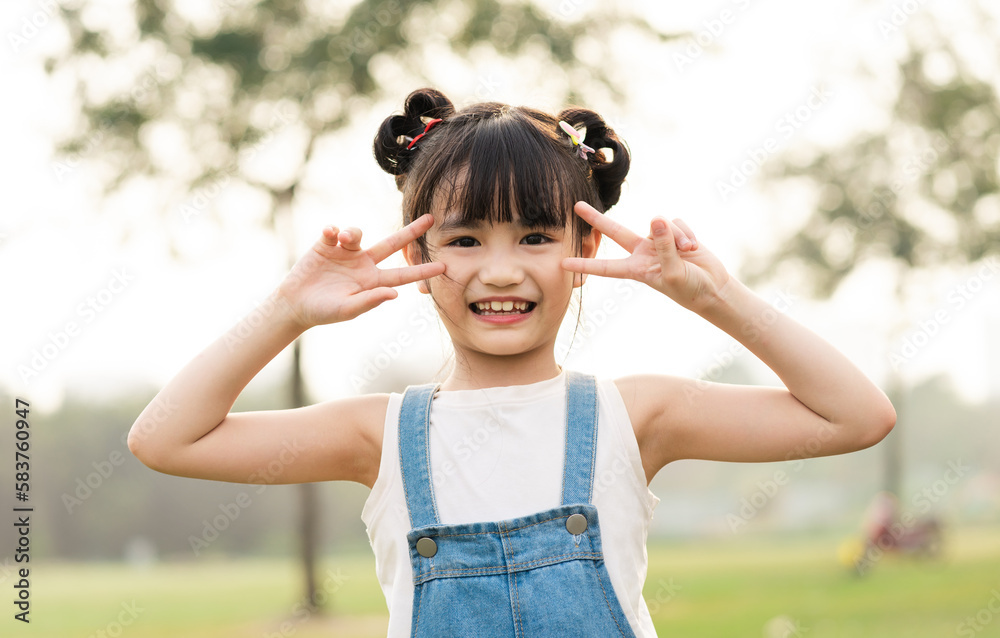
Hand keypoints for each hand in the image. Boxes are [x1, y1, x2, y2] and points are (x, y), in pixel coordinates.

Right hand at [275, 214, 445, 328]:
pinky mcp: (327, 244)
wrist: (295, 304)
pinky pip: (335, 230)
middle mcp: (363, 264)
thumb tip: (394, 294)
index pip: (402, 274)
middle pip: (393, 244)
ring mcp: (346, 253)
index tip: (443, 266)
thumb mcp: (347, 310)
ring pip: (359, 233)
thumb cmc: (324, 312)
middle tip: (431, 218)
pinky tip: (329, 235)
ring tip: (344, 238)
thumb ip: (370, 301)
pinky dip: (333, 230)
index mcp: (372, 281)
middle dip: (411, 231)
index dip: (422, 270)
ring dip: (354, 232)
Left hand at [561, 201, 731, 313]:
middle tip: (576, 206)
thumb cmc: (689, 288)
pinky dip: (686, 233)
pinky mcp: (674, 233)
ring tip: (687, 253)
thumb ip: (663, 246)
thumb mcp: (673, 272)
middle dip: (597, 219)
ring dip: (675, 236)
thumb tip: (655, 218)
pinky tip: (693, 247)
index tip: (562, 264)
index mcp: (636, 269)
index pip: (605, 267)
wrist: (713, 287)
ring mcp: (658, 241)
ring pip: (659, 224)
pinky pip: (676, 222)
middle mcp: (643, 253)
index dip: (584, 265)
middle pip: (615, 232)